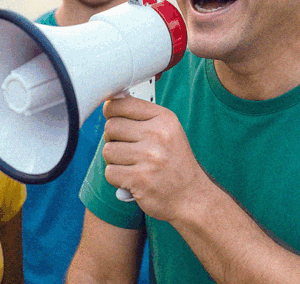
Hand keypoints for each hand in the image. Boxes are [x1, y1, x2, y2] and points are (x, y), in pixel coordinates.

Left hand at [102, 96, 211, 221]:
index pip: (122, 104)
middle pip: (111, 127)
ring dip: (114, 161)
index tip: (114, 120)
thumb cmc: (175, 163)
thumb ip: (142, 117)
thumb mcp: (168, 131)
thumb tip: (109, 104)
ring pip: (108, 150)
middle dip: (113, 139)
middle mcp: (158, 135)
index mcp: (164, 119)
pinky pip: (110, 172)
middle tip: (128, 149)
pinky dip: (117, 178)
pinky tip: (132, 179)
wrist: (192, 197)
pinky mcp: (140, 179)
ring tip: (132, 166)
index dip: (111, 112)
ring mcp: (149, 157)